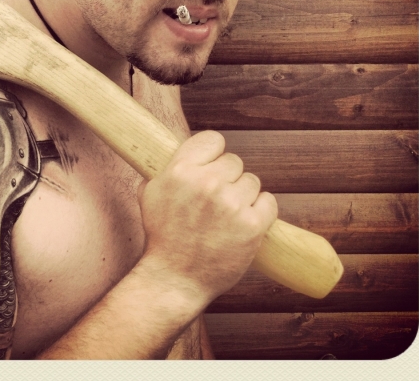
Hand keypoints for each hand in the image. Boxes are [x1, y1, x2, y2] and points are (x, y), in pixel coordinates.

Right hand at [136, 130, 277, 307]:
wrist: (175, 279)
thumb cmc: (162, 237)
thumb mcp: (149, 194)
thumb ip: (165, 169)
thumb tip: (175, 152)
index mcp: (180, 170)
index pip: (212, 139)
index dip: (213, 153)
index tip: (211, 166)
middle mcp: (207, 183)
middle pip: (234, 161)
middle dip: (227, 178)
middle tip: (217, 199)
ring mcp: (231, 203)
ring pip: (252, 181)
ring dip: (243, 195)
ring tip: (228, 215)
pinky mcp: (252, 225)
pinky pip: (268, 201)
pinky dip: (261, 210)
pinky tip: (246, 221)